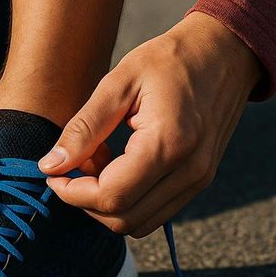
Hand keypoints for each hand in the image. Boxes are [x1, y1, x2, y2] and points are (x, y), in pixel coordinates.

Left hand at [38, 12, 262, 236]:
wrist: (225, 53)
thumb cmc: (170, 59)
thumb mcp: (118, 82)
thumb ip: (84, 128)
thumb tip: (50, 166)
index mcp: (169, 143)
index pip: (112, 197)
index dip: (72, 193)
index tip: (53, 172)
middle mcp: (190, 170)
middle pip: (124, 220)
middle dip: (86, 202)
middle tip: (72, 164)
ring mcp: (199, 180)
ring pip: (139, 223)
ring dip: (106, 203)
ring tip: (96, 160)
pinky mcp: (199, 181)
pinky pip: (155, 211)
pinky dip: (128, 199)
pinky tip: (116, 163)